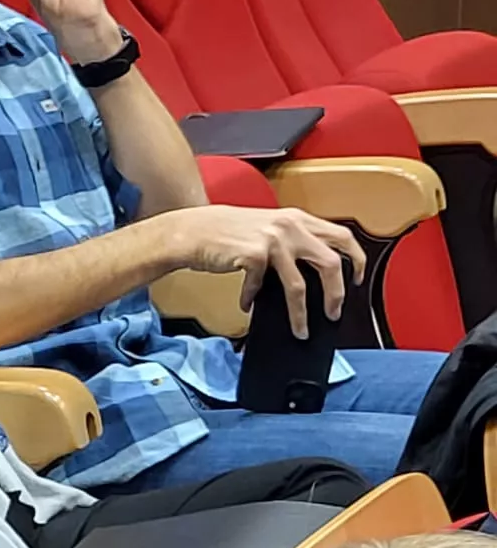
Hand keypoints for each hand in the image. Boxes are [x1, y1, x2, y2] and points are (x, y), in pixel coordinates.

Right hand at [162, 206, 367, 336]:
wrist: (189, 230)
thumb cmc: (224, 231)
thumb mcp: (266, 227)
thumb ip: (291, 240)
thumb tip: (311, 273)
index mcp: (297, 218)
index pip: (342, 237)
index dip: (357, 260)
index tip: (357, 279)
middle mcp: (289, 226)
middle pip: (331, 263)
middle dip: (337, 294)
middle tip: (334, 312)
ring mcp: (272, 240)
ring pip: (300, 286)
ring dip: (301, 314)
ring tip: (300, 329)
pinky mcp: (254, 255)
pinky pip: (263, 287)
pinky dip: (254, 299)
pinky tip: (247, 303)